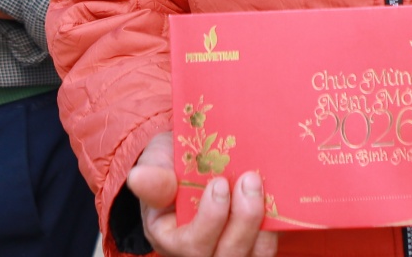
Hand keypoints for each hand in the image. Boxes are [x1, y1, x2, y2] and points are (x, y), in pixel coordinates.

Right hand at [126, 131, 276, 256]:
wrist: (190, 163)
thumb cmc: (170, 167)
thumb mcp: (157, 167)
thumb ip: (154, 178)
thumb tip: (137, 178)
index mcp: (170, 239)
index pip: (192, 246)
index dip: (211, 219)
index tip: (219, 182)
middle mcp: (198, 256)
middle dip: (243, 220)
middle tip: (249, 179)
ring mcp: (225, 254)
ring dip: (261, 225)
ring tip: (260, 187)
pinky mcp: (248, 249)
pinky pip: (264, 251)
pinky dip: (273, 228)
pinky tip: (273, 200)